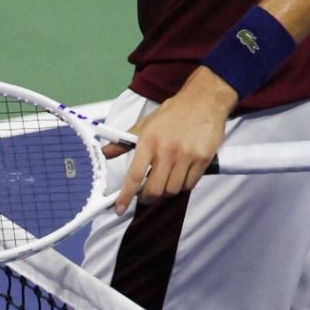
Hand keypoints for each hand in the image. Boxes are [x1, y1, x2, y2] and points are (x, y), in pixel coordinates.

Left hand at [104, 68, 236, 212]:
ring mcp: (186, 156)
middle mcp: (167, 150)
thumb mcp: (145, 124)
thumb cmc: (172, 113)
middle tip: (145, 195)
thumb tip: (105, 153)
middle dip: (148, 198)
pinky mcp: (203, 159)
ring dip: (167, 191)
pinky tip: (181, 175)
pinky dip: (183, 185)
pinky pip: (190, 184)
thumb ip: (124, 142)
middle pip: (155, 190)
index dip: (126, 195)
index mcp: (148, 141)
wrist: (203, 101)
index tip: (119, 208)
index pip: (135, 175)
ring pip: (173, 190)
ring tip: (165, 181)